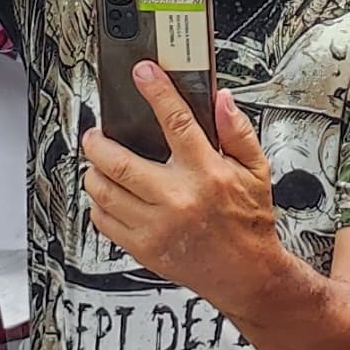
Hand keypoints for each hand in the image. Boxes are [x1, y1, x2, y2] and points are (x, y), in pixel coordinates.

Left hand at [82, 67, 283, 295]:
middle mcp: (177, 198)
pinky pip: (104, 221)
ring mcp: (156, 225)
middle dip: (98, 141)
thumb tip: (221, 100)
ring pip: (104, 191)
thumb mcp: (256, 171)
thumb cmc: (249, 224)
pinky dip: (98, 203)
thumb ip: (237, 132)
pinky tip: (107, 193)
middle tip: (96, 133)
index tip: (143, 74)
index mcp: (206, 173)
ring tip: (98, 162)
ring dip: (94, 171)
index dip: (156, 92)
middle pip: (119, 161)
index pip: (176, 122)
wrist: (246, 275)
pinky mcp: (143, 248)